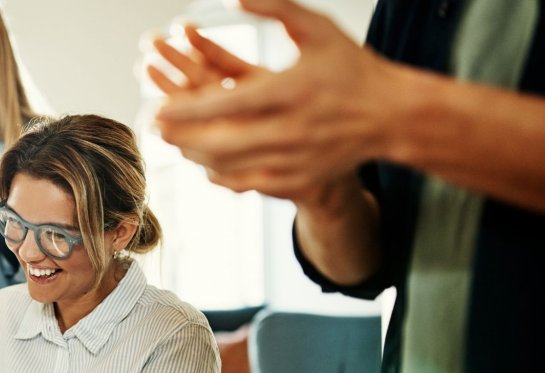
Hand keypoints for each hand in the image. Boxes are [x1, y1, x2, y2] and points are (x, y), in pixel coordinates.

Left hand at [150, 0, 401, 205]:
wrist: (390, 115)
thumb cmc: (350, 68)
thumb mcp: (318, 27)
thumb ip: (275, 7)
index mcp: (292, 90)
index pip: (227, 102)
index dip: (187, 107)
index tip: (158, 106)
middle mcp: (292, 129)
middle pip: (221, 140)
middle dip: (180, 135)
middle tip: (153, 126)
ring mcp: (294, 159)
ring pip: (230, 166)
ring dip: (193, 154)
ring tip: (172, 141)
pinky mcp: (296, 178)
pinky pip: (246, 183)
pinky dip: (219, 174)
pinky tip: (202, 162)